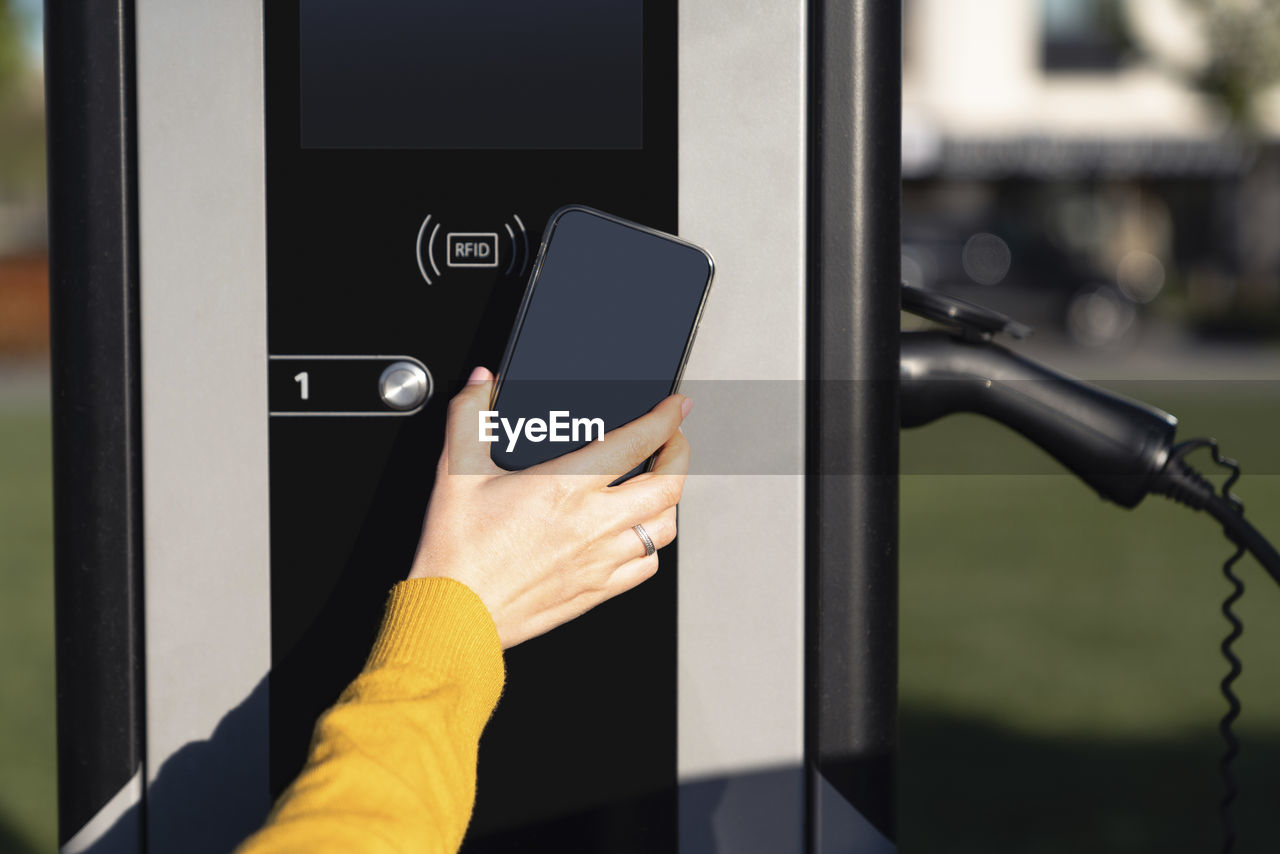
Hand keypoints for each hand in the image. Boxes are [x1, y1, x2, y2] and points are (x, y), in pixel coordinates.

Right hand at [408, 366, 691, 647]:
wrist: (454, 616)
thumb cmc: (456, 553)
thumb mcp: (454, 472)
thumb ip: (469, 418)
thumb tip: (479, 383)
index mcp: (564, 488)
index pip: (637, 443)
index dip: (666, 419)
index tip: (675, 407)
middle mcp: (592, 525)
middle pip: (667, 487)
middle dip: (679, 455)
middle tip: (674, 440)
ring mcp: (599, 561)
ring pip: (664, 528)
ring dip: (670, 501)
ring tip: (660, 485)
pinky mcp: (596, 590)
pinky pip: (646, 567)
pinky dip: (651, 545)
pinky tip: (636, 535)